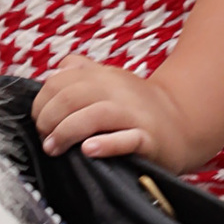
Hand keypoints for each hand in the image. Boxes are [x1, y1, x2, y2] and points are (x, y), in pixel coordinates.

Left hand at [33, 58, 202, 170]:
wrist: (183, 123)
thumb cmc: (137, 108)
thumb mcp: (109, 82)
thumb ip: (81, 73)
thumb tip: (52, 73)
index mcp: (103, 77)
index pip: (58, 82)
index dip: (41, 103)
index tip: (39, 122)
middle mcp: (117, 91)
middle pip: (71, 97)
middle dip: (48, 120)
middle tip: (46, 140)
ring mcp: (134, 114)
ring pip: (94, 115)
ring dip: (66, 132)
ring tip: (55, 148)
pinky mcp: (148, 139)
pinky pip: (126, 139)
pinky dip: (105, 144)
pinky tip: (88, 150)